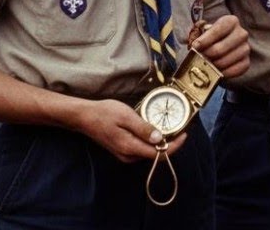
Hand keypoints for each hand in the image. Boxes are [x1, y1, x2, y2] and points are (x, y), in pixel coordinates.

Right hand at [71, 98, 187, 162]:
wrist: (84, 117)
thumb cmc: (104, 113)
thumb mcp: (126, 116)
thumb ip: (143, 128)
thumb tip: (160, 139)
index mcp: (129, 147)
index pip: (158, 154)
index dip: (174, 146)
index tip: (185, 134)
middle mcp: (127, 155)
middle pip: (155, 155)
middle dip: (170, 144)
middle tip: (180, 128)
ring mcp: (124, 154)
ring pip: (149, 153)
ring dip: (160, 143)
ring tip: (170, 128)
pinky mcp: (122, 150)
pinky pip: (141, 149)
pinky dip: (151, 142)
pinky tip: (154, 131)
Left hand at [192, 15, 249, 78]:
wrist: (219, 50)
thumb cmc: (209, 39)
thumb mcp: (201, 32)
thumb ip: (196, 35)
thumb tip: (194, 43)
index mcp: (231, 21)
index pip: (218, 29)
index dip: (205, 39)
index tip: (195, 46)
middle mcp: (241, 33)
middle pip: (221, 47)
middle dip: (207, 55)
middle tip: (199, 59)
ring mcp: (245, 48)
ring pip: (227, 60)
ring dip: (214, 65)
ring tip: (206, 65)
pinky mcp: (246, 62)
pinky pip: (235, 70)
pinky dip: (224, 73)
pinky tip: (216, 72)